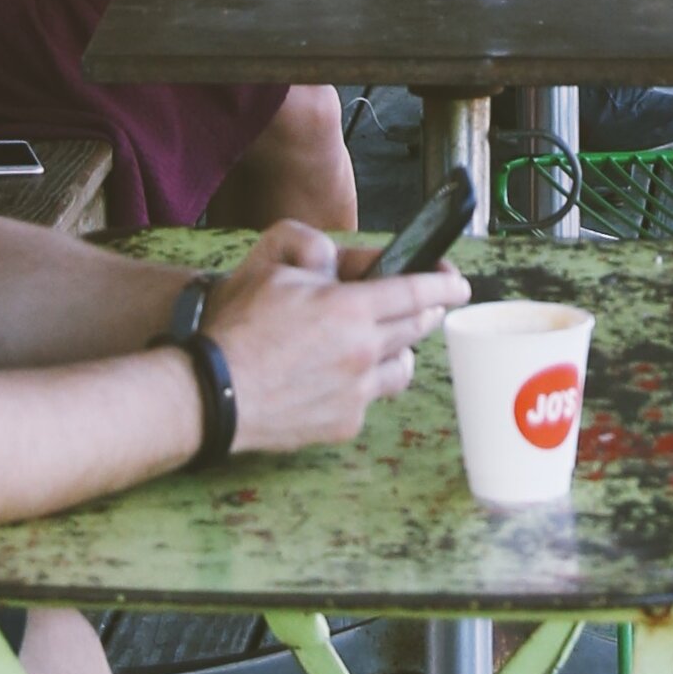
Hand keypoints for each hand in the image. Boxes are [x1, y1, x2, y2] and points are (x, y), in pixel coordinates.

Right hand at [205, 220, 466, 455]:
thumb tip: (347, 262)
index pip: (417, 292)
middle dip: (424, 313)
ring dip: (400, 350)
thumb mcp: (275, 264)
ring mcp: (356, 392)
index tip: (460, 285)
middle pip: (416, 329)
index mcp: (351, 309)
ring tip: (379, 343)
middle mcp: (363, 352)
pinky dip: (365, 385)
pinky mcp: (343, 424)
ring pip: (402, 368)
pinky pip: (370, 399)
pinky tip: (340, 377)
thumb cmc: (240, 326)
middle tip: (420, 305)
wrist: (212, 393)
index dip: (445, 285)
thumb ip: (319, 249)